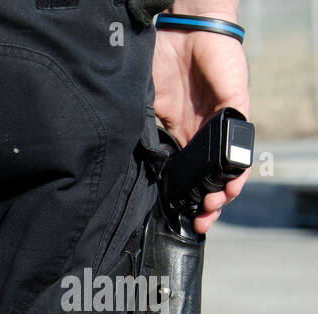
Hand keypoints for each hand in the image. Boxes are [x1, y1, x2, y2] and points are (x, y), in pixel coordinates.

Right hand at [152, 3, 250, 232]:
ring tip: (215, 205)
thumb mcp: (145, 109)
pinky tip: (231, 181)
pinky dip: (237, 163)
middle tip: (201, 220)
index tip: (181, 218)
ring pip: (230, 164)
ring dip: (225, 189)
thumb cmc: (156, 63)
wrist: (177, 29)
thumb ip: (146, 137)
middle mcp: (202, 131)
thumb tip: (137, 170)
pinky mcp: (235, 104)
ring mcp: (220, 119)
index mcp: (179, 134)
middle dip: (208, 203)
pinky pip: (240, 140)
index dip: (186, 197)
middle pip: (212, 175)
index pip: (186, 174)